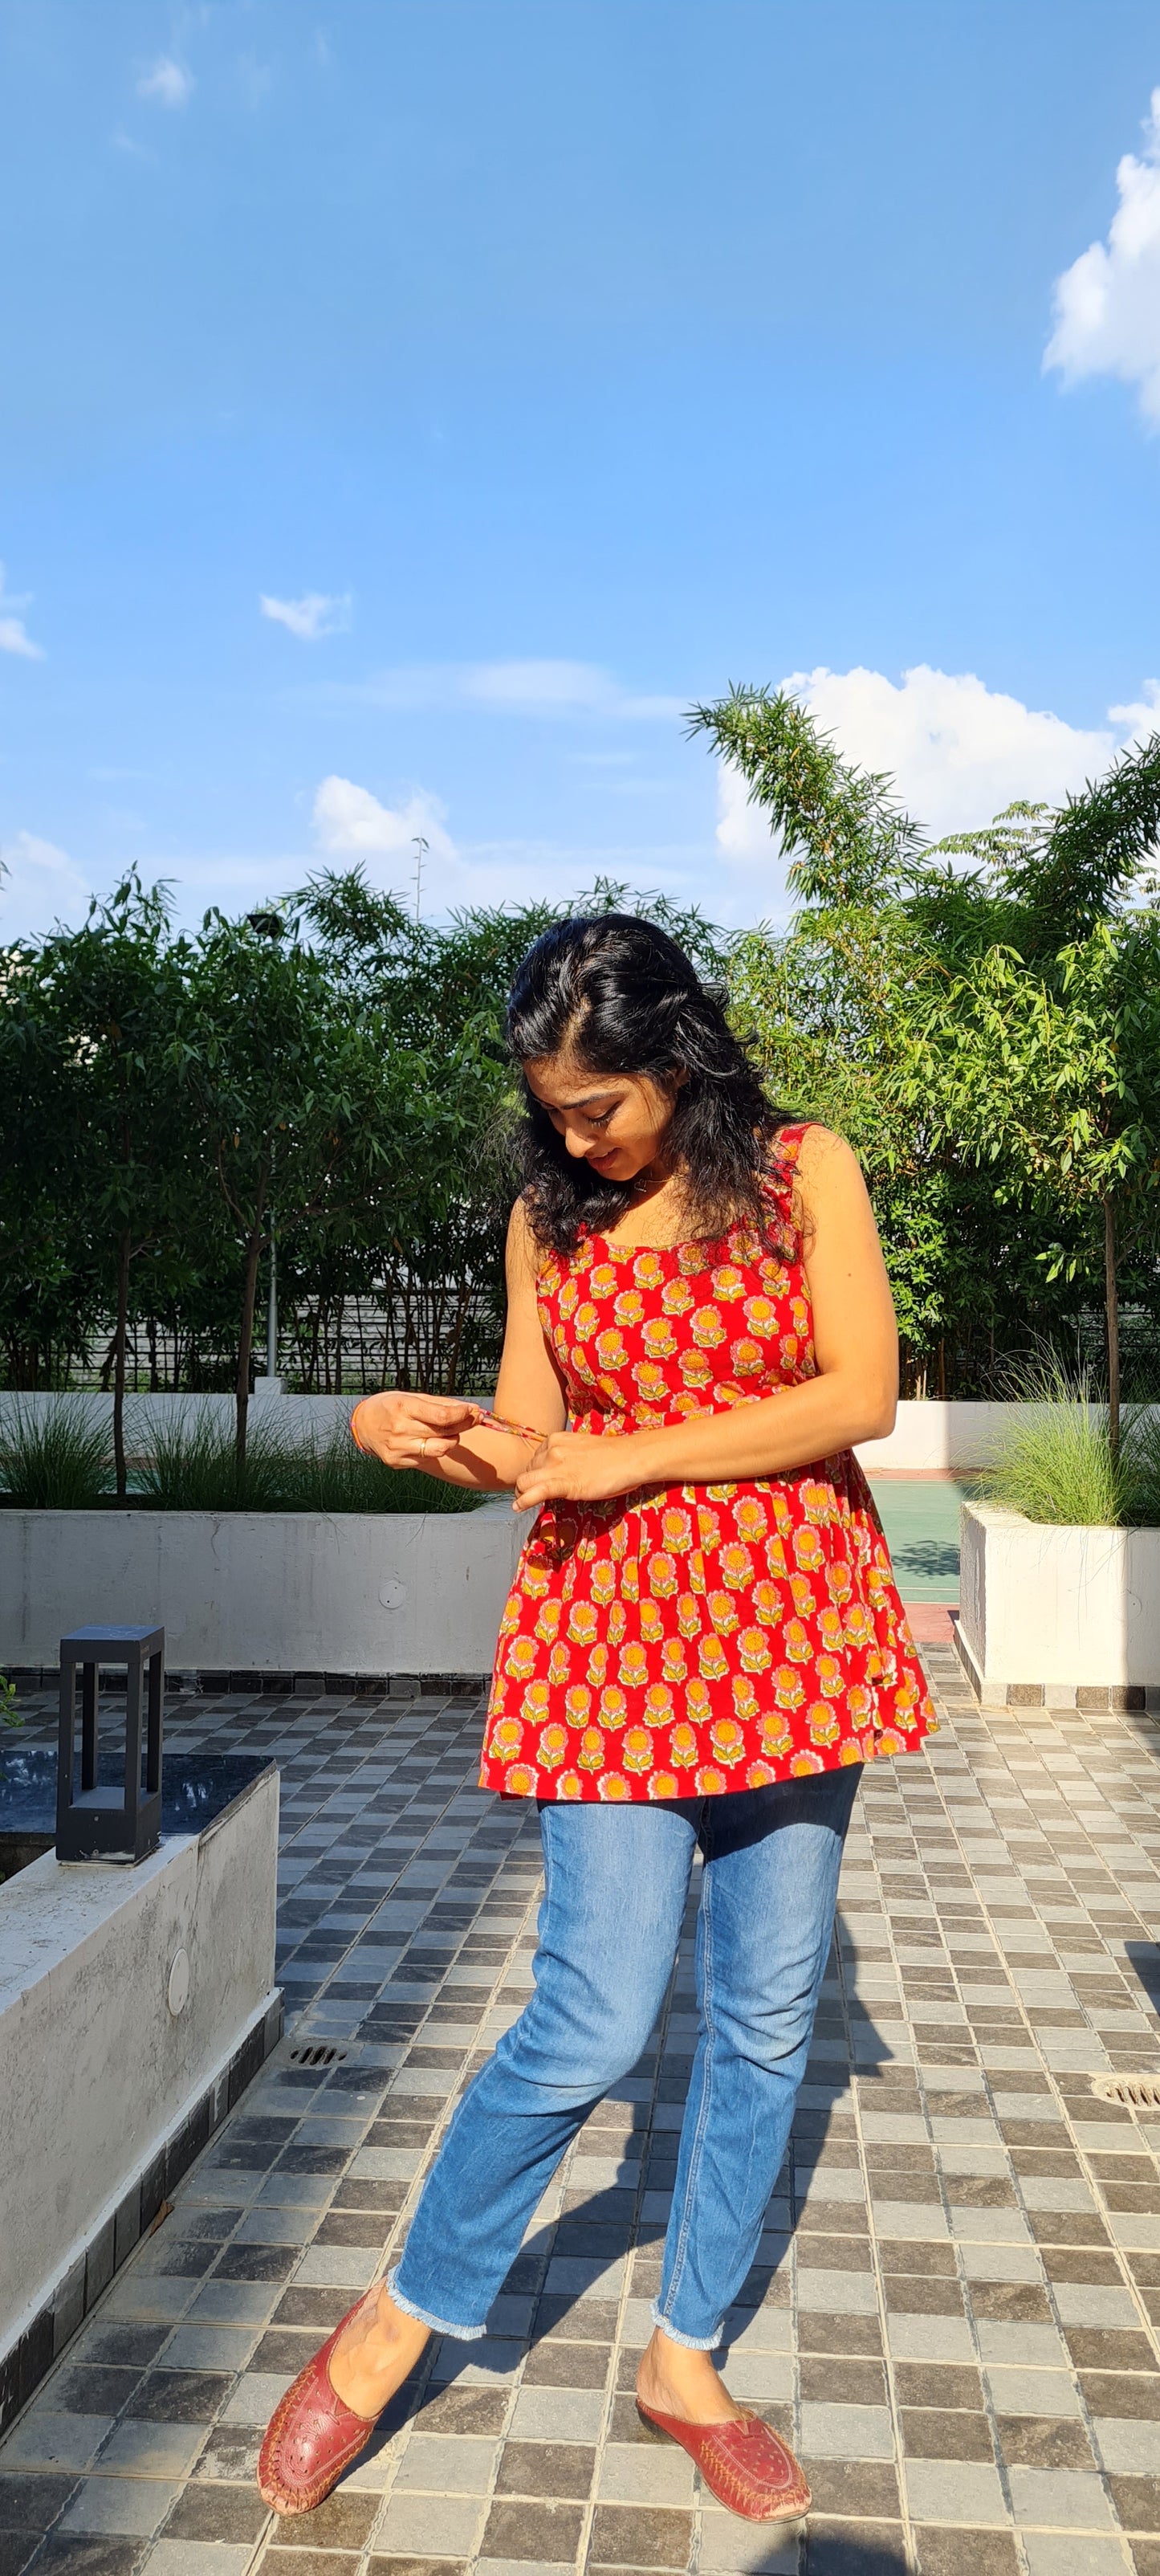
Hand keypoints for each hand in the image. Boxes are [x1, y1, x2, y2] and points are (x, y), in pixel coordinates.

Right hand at [352, 1390, 481, 1469]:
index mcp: (403, 1408)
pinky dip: (434, 1449)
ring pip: (439, 1450)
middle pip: (443, 1433)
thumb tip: (470, 1409)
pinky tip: (430, 1440)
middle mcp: (400, 1430)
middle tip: (475, 1419)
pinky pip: (426, 1458)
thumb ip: (441, 1404)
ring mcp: (398, 1449)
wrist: (363, 1425)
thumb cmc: (391, 1407)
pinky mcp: (397, 1462)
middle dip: (464, 1425)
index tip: (472, 1411)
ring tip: (451, 1432)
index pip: (441, 1416)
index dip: (462, 1415)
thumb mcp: (412, 1397)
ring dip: (451, 1441)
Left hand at [513, 1430, 642, 1513]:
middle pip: (527, 1471)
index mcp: (555, 1439)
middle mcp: (551, 1449)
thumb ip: (565, 1456)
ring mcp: (556, 1465)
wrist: (629, 1458)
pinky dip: (523, 1501)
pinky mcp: (564, 1482)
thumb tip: (557, 1470)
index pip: (534, 1459)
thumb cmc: (611, 1456)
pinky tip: (518, 1508)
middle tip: (531, 1495)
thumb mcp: (581, 1449)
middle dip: (527, 1484)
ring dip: (522, 1493)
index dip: (535, 1473)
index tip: (539, 1481)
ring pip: (524, 1482)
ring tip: (523, 1503)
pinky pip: (535, 1492)